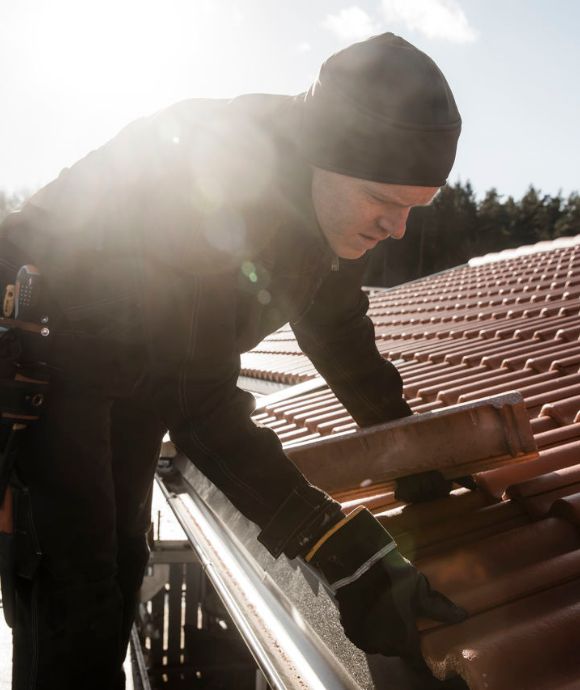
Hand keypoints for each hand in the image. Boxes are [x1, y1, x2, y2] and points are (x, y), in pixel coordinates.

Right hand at [335, 547, 465, 662]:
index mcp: (402, 642)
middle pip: (397, 649)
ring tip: (390, 613)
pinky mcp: (349, 627)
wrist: (357, 564)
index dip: (423, 652)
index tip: (425, 641)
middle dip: (403, 638)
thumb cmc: (394, 580)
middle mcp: (382, 647)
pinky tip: (373, 610)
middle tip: (407, 619)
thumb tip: (464, 617)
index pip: (417, 660)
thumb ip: (440, 609)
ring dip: (385, 632)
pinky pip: (364, 633)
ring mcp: (363, 638)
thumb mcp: (421, 592)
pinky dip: (370, 626)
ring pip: (379, 641)